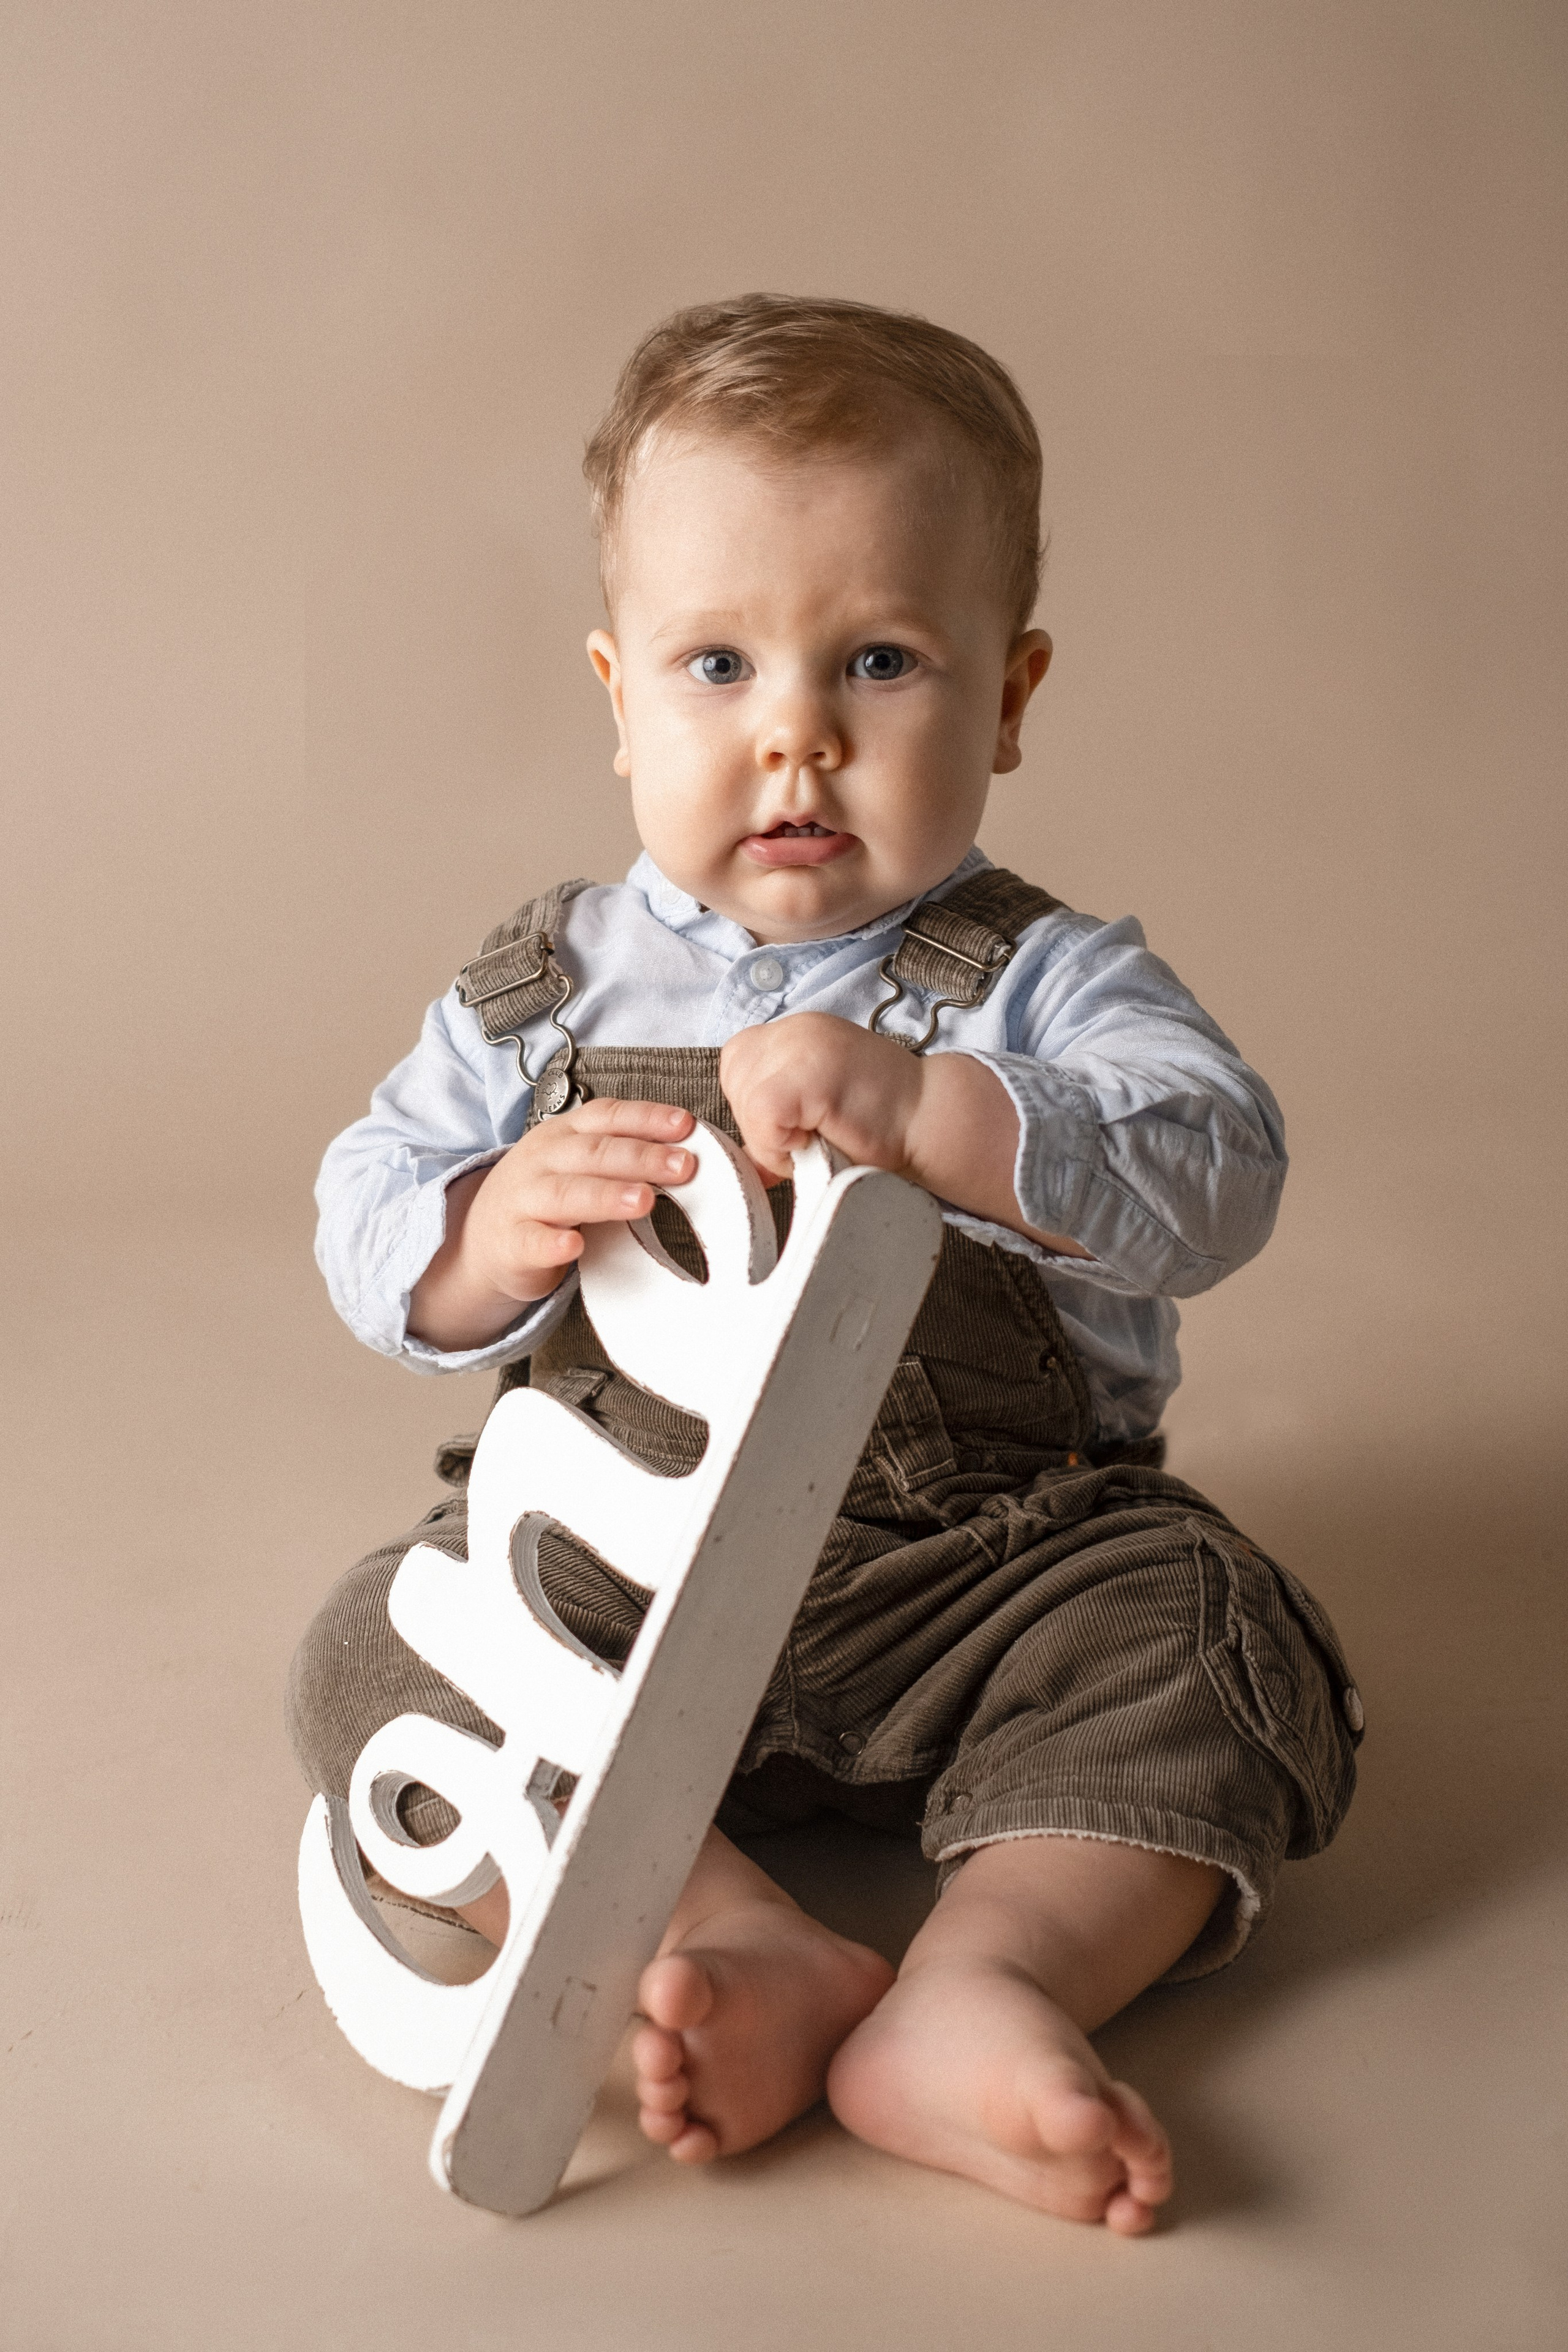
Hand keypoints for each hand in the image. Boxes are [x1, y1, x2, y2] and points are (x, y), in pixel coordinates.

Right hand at [408, 1098, 696, 1351]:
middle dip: (641, 1157)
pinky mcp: (513, 1244)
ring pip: (566, 1194)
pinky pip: (532, 1242)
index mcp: (564, 1135)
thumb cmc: (548, 1197)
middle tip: (684, 1166)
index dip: (646, 1118)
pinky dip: (553, 1244)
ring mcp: (523, 1201)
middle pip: (594, 1153)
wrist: (483, 1240)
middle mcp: (542, 1161)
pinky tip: (575, 1246)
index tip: (687, 1126)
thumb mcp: (579, 1165)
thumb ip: (622, 1156)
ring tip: (644, 1200)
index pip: (607, 1116)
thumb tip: (689, 1155)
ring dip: (605, 1196)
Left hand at [721, 1013, 1089, 1256]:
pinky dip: (782, 1143)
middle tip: (813, 1134)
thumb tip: (742, 1163)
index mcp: (796, 1031)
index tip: (801, 1123)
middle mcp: (796, 1027)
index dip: (758, 1105)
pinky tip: (821, 1139)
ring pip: (746, 1101)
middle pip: (735, 1081)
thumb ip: (776, 1119)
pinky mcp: (809, 1072)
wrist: (933, 1123)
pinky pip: (762, 1115)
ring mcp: (803, 1044)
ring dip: (775, 1137)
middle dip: (763, 1123)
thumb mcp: (816, 1111)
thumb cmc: (883, 1125)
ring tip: (822, 1136)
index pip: (738, 1065)